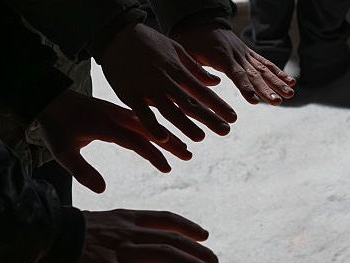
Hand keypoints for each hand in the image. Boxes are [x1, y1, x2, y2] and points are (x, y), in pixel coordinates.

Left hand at [36, 90, 191, 192]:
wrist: (49, 98)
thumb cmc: (55, 127)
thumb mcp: (62, 151)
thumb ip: (82, 171)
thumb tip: (103, 189)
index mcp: (104, 125)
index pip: (133, 140)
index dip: (151, 154)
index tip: (167, 168)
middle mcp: (115, 116)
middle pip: (148, 129)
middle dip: (169, 142)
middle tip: (188, 155)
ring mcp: (118, 111)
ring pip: (148, 123)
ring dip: (167, 135)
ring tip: (185, 147)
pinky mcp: (118, 111)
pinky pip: (142, 118)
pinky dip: (157, 127)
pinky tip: (168, 135)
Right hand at [72, 209, 218, 262]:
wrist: (42, 237)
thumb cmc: (64, 233)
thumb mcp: (96, 223)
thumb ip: (115, 229)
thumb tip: (125, 235)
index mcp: (125, 219)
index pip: (163, 220)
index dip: (186, 227)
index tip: (203, 235)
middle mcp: (128, 232)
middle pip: (171, 238)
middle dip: (196, 249)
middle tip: (213, 260)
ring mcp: (120, 251)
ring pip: (165, 255)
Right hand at [98, 23, 237, 142]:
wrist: (117, 35)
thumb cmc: (149, 43)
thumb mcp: (175, 49)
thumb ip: (195, 68)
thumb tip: (216, 82)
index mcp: (177, 70)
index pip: (202, 91)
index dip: (218, 105)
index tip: (232, 117)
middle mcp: (165, 80)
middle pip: (190, 103)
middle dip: (209, 118)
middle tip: (226, 131)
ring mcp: (148, 88)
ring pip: (169, 110)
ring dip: (186, 125)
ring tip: (201, 137)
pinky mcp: (130, 95)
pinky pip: (143, 113)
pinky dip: (153, 126)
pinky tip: (164, 139)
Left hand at [175, 23, 295, 104]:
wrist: (200, 21)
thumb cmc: (190, 41)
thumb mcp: (186, 53)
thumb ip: (193, 69)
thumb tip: (202, 86)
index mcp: (221, 56)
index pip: (236, 74)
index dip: (246, 88)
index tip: (255, 101)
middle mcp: (237, 54)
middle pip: (254, 73)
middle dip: (267, 88)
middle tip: (278, 101)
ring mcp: (245, 53)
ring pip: (264, 69)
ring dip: (278, 82)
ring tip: (291, 94)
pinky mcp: (250, 53)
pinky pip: (266, 63)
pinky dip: (279, 72)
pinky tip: (291, 81)